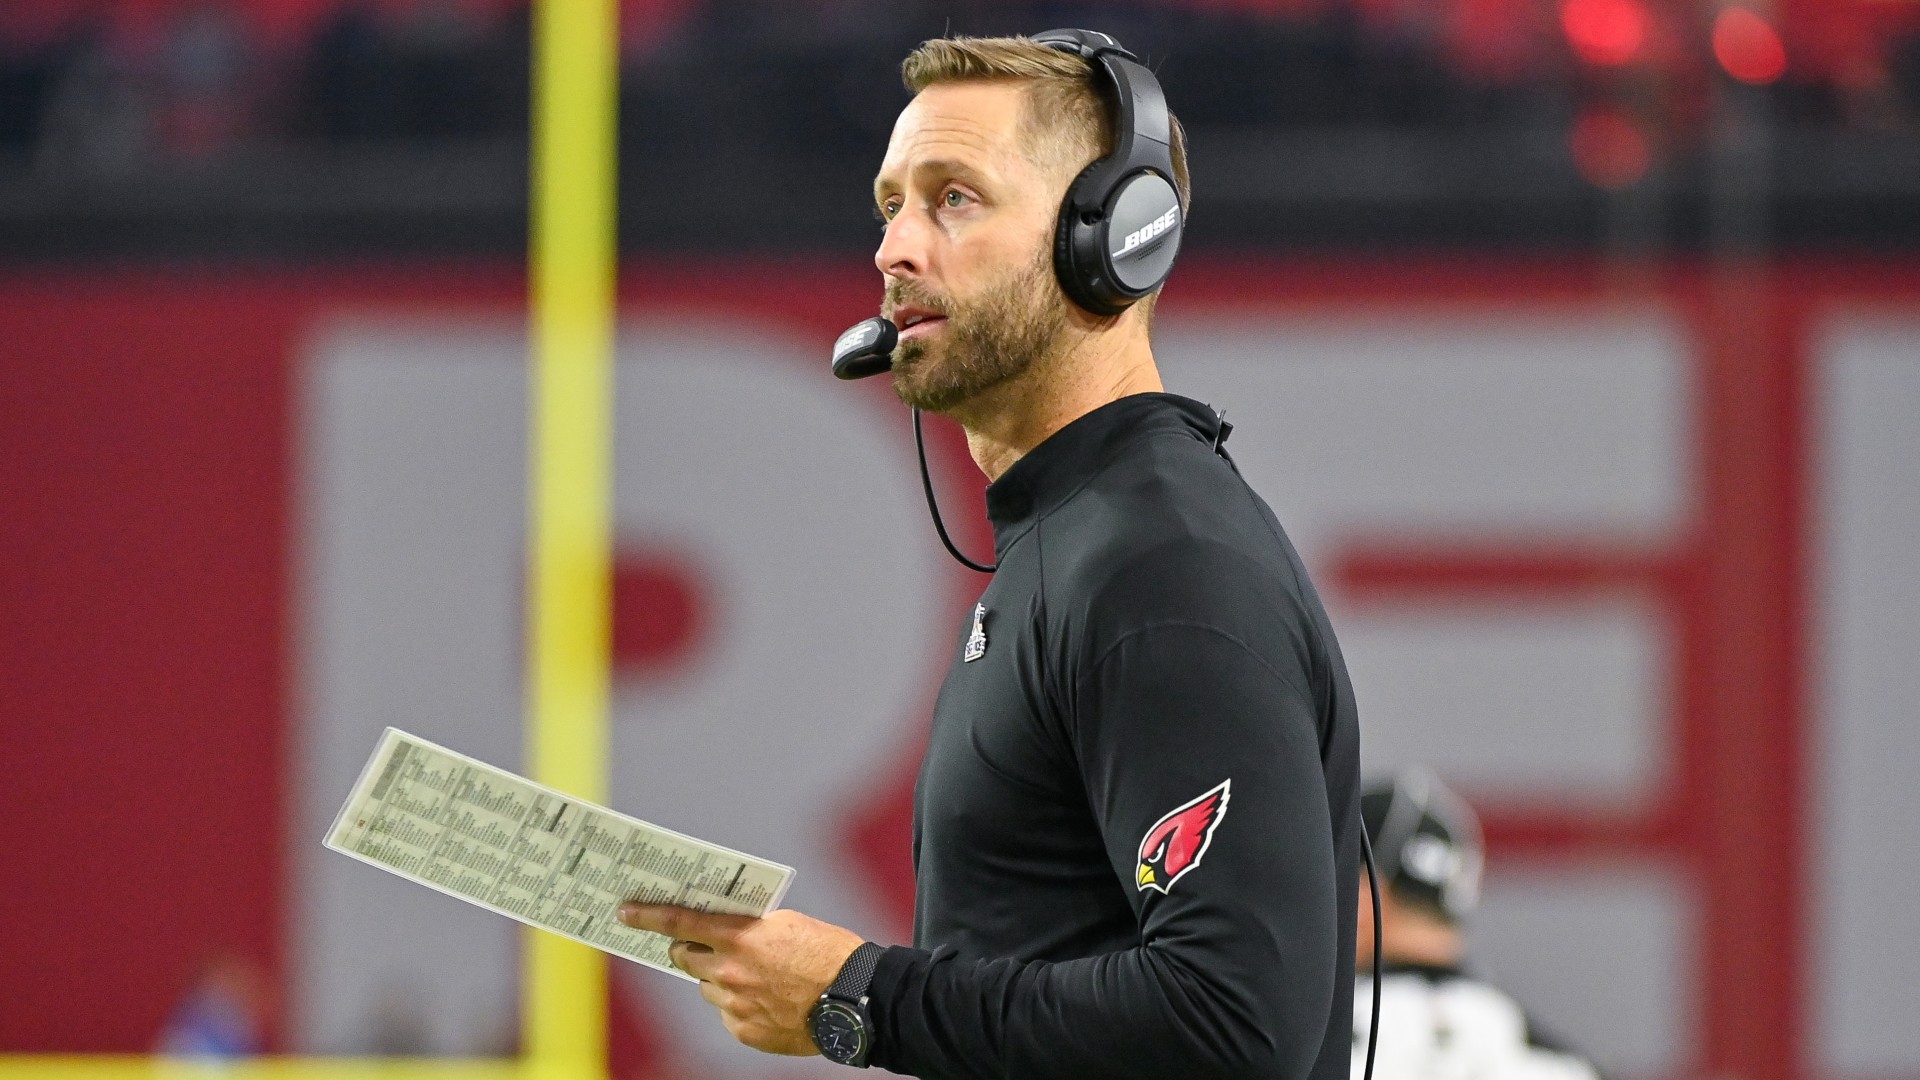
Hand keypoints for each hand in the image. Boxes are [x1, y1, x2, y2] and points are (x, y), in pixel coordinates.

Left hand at [616, 902, 865, 1055]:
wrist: (855, 999)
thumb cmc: (828, 953)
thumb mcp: (787, 924)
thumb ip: (750, 926)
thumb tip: (726, 928)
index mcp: (739, 937)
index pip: (678, 923)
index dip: (647, 916)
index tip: (625, 912)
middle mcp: (729, 972)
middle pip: (684, 957)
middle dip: (688, 949)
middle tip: (701, 945)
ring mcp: (734, 1004)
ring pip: (707, 987)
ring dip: (719, 978)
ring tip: (756, 976)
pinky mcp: (744, 1030)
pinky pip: (728, 1013)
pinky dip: (740, 1004)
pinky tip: (768, 1000)